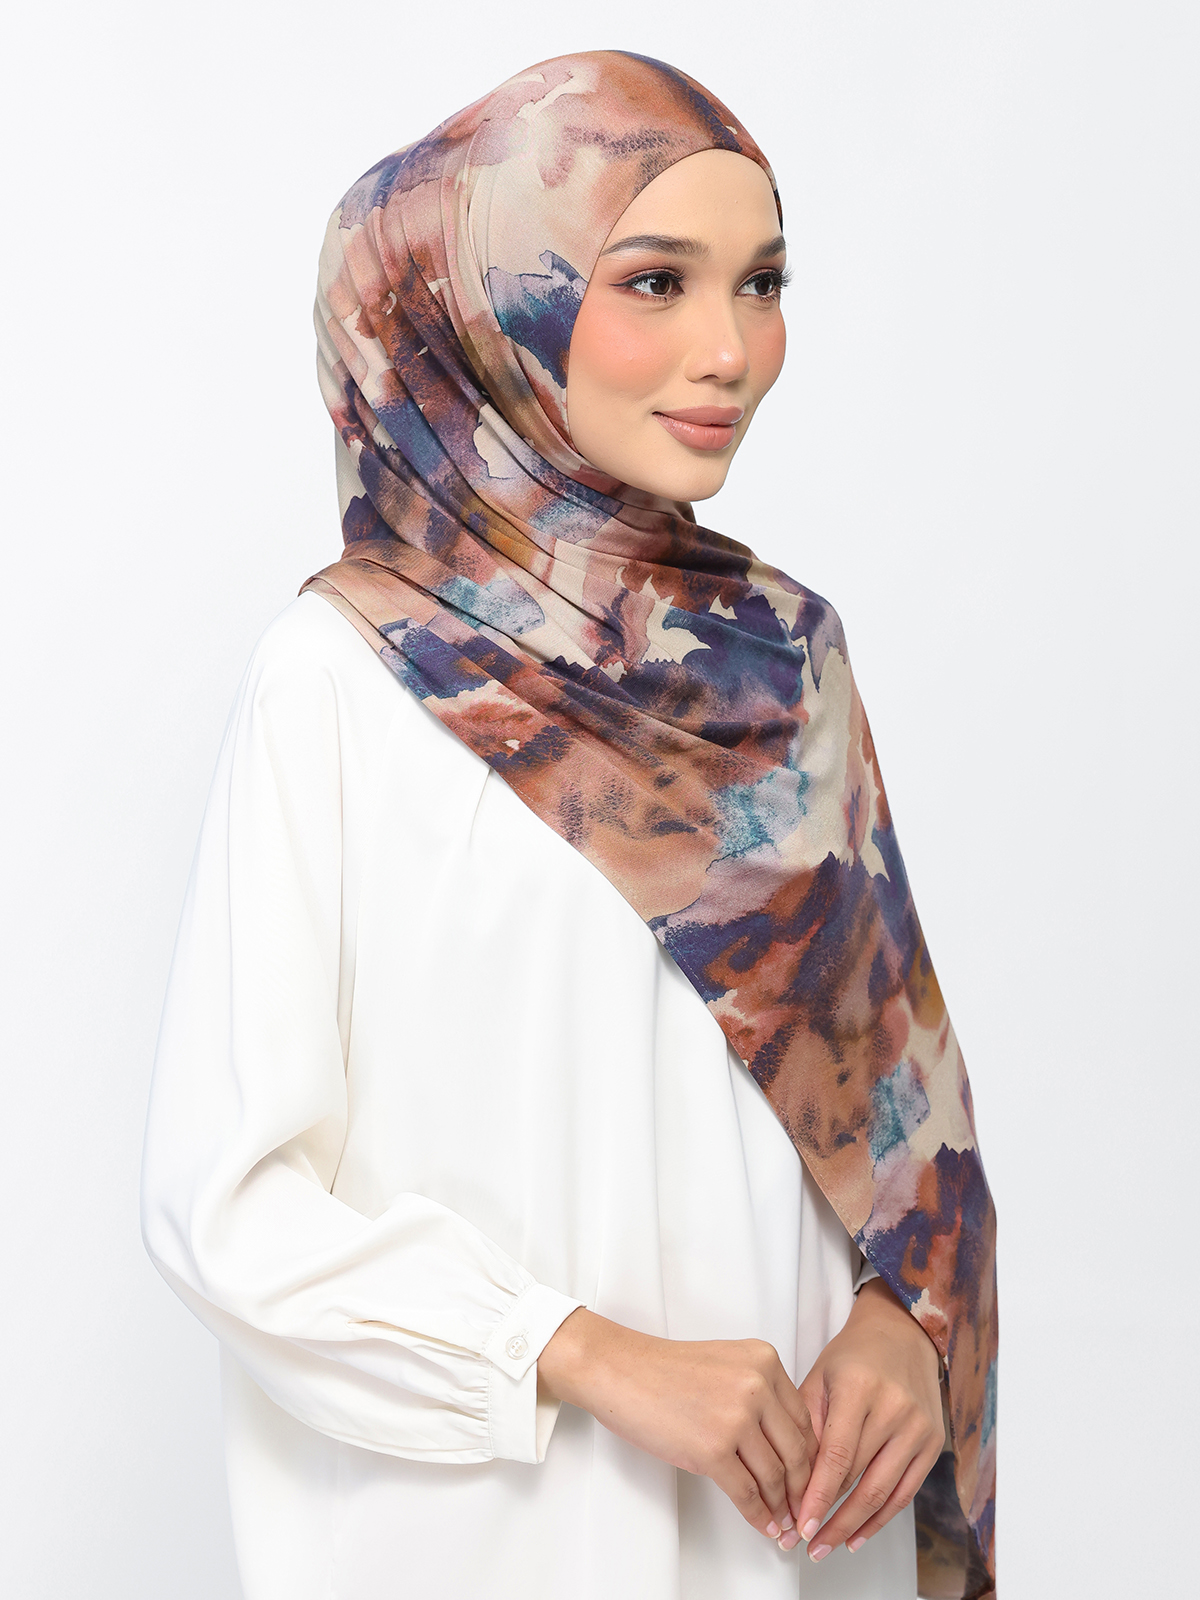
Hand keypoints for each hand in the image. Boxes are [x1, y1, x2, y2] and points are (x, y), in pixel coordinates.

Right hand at [539, 1309, 816, 1546]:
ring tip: (783, 1522)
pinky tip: (763, 1524)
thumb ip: (760, 1393)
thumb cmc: (663, 1370)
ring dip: (781, 1507)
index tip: (810, 1478)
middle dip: (802, 1488)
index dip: (810, 1457)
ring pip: (774, 1477)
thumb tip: (782, 1443)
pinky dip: (759, 1516)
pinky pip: (747, 1494)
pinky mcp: (711, 1449)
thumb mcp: (726, 1365)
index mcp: (764, 1361)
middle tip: (802, 1508)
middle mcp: (757, 1386)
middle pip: (797, 1451)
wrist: (620, 1370)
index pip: (803, 1420)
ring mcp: (735, 1418)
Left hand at [795, 1278, 944, 1561]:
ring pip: (882, 1492)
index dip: (818, 1496)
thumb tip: (791, 1482)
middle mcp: (893, 1408)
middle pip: (859, 1478)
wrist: (901, 1334)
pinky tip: (858, 1536)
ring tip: (826, 1546)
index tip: (799, 1524)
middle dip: (829, 1517)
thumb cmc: (852, 1356)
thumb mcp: (819, 1378)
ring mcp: (917, 1428)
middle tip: (805, 1543)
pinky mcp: (932, 1443)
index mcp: (859, 1388)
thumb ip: (806, 1426)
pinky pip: (905, 1493)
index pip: (837, 1456)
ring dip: (852, 1526)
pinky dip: (880, 1519)